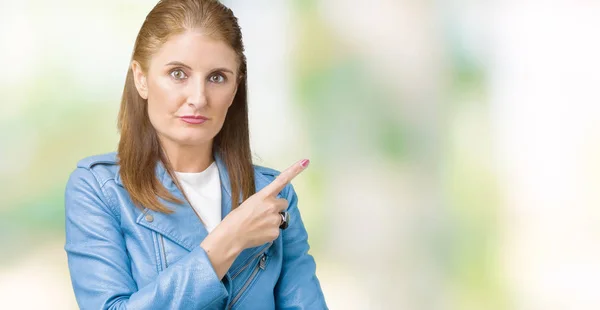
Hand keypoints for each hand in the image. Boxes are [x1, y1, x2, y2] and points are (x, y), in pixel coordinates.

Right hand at [200, 158, 308, 278]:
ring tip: (258, 224)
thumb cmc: (236, 218)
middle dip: (276, 208)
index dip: (295, 170)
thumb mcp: (250, 202)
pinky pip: (276, 230)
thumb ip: (264, 201)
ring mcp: (275, 219)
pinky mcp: (275, 232)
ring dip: (272, 220)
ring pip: (280, 218)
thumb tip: (273, 208)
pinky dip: (270, 231)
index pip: (281, 180)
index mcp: (264, 195)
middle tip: (263, 214)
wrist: (231, 236)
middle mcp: (272, 206)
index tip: (305, 162)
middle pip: (283, 203)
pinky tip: (259, 232)